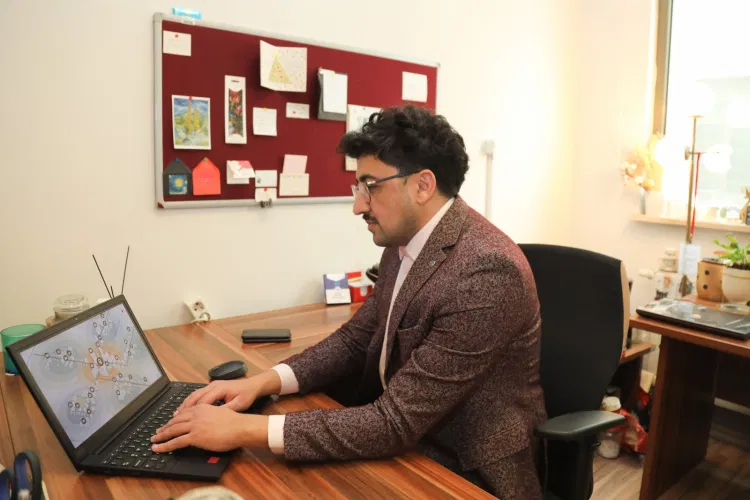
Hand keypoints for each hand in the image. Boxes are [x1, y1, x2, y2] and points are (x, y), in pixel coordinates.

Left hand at [150, 404, 268, 452]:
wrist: (240, 427)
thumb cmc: (235, 422)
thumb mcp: (221, 412)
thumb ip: (211, 415)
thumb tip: (208, 422)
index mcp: (202, 407)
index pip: (184, 413)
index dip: (174, 419)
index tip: (168, 423)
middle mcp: (196, 414)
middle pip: (175, 421)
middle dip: (165, 427)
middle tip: (157, 432)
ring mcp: (194, 425)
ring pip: (173, 430)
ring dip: (161, 436)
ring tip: (154, 441)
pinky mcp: (195, 436)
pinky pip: (176, 441)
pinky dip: (165, 445)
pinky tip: (159, 448)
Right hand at [177, 379, 257, 412]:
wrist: (253, 385)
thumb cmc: (246, 395)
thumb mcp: (238, 405)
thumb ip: (225, 410)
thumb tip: (213, 418)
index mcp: (219, 389)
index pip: (202, 401)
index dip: (192, 412)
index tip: (184, 423)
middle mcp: (213, 385)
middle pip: (194, 397)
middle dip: (183, 409)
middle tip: (173, 420)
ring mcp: (211, 385)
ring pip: (193, 395)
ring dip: (184, 406)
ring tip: (174, 416)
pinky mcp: (212, 387)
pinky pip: (197, 394)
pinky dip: (189, 402)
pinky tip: (184, 409)